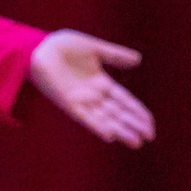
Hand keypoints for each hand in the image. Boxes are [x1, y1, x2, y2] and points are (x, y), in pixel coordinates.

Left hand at [28, 30, 155, 148]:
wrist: (40, 48)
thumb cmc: (64, 47)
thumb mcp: (95, 49)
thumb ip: (115, 56)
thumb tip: (138, 60)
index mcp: (101, 83)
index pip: (125, 101)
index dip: (138, 112)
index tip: (150, 124)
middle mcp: (93, 95)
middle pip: (118, 114)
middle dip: (134, 125)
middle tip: (149, 137)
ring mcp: (81, 101)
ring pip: (105, 119)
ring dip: (121, 130)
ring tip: (135, 142)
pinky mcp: (67, 103)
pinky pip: (85, 118)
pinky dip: (97, 126)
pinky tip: (109, 135)